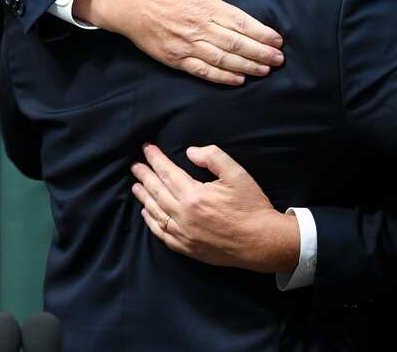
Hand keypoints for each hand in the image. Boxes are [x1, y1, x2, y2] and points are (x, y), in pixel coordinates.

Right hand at [74, 0, 283, 85]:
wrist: (129, 2)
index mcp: (206, 5)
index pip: (241, 22)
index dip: (262, 33)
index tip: (278, 41)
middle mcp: (199, 27)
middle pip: (236, 44)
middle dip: (261, 54)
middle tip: (279, 60)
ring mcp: (187, 45)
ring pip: (223, 60)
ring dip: (247, 67)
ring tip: (265, 71)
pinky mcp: (176, 59)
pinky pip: (203, 71)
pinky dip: (222, 78)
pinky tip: (238, 80)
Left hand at [130, 143, 298, 273]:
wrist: (262, 242)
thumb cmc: (251, 206)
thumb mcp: (237, 174)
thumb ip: (213, 157)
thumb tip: (190, 151)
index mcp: (195, 195)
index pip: (167, 172)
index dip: (155, 159)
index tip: (147, 148)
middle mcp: (184, 216)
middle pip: (157, 192)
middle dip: (144, 176)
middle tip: (135, 166)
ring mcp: (184, 234)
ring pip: (156, 213)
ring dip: (144, 198)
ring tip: (136, 186)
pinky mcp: (188, 248)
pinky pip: (162, 234)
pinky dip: (151, 222)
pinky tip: (147, 213)